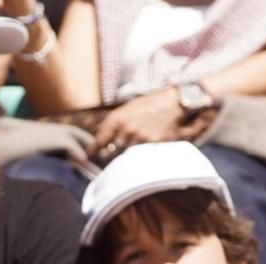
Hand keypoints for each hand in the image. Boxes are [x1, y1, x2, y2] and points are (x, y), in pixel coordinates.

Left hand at [91, 89, 205, 161]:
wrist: (176, 102)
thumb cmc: (151, 104)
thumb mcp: (129, 108)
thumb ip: (115, 123)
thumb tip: (100, 137)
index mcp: (117, 118)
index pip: (99, 141)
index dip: (93, 151)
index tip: (89, 157)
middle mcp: (126, 129)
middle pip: (110, 153)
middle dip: (108, 157)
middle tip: (109, 159)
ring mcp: (139, 137)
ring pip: (124, 156)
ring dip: (124, 158)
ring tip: (127, 156)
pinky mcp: (152, 144)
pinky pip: (139, 157)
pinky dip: (138, 158)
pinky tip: (140, 155)